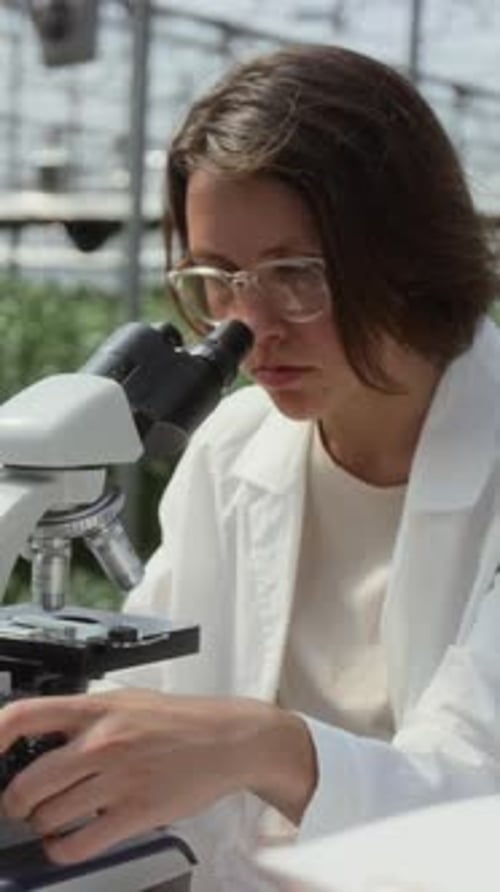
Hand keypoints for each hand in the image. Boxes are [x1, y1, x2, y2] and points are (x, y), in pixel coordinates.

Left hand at [0, 690, 315, 863]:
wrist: (229, 739)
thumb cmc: (178, 720)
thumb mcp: (125, 700)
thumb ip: (81, 717)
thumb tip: (33, 736)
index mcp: (96, 708)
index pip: (22, 717)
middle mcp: (103, 741)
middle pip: (26, 784)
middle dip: (16, 801)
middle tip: (23, 802)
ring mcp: (119, 779)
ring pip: (47, 817)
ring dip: (41, 824)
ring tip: (52, 819)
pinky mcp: (137, 813)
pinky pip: (76, 845)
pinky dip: (60, 850)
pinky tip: (66, 841)